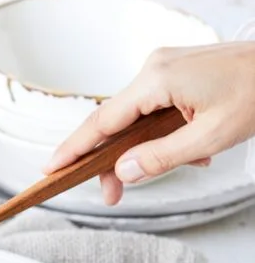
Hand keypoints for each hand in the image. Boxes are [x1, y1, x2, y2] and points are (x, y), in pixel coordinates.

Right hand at [45, 42, 254, 204]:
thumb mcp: (210, 138)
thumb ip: (161, 157)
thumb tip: (123, 171)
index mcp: (156, 79)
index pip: (101, 122)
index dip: (74, 149)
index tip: (51, 168)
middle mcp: (154, 68)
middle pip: (115, 123)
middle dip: (113, 160)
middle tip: (112, 195)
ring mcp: (165, 67)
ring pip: (138, 118)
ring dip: (150, 148)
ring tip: (186, 164)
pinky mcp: (177, 71)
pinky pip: (157, 108)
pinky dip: (167, 133)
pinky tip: (195, 148)